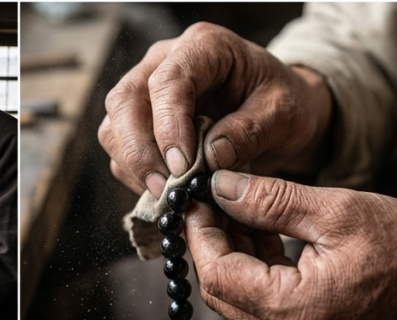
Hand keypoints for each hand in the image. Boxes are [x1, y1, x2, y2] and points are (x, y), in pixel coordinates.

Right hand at [98, 22, 332, 196]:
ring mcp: (146, 93)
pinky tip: (165, 191)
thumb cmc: (280, 103)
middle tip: (165, 189)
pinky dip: (136, 178)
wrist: (275, 112)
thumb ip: (250, 131)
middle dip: (139, 151)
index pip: (167, 81)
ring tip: (167, 195)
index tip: (183, 167)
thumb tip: (209, 157)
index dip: (168, 127)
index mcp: (204, 47)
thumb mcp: (282, 112)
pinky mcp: (140, 125)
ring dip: (134, 167)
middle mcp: (164, 62)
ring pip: (114, 128)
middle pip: (125, 101)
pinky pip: (120, 153)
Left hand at [186, 170, 396, 319]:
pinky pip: (258, 293)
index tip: (192, 198)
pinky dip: (250, 259)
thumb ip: (273, 202)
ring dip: (227, 247)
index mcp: (291, 308)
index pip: (218, 274)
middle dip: (207, 240)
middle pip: (219, 288)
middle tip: (206, 197)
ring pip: (235, 291)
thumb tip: (222, 187)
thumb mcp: (337, 212)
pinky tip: (254, 224)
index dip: (199, 234)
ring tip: (230, 201)